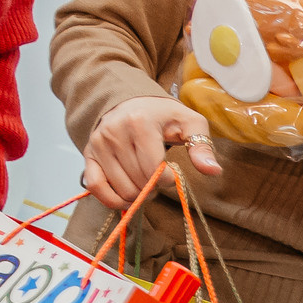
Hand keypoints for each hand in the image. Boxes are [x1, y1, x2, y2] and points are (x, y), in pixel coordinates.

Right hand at [83, 97, 221, 207]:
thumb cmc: (163, 115)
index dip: (167, 180)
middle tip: (158, 179)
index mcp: (139, 122)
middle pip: (138, 181)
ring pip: (121, 189)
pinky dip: (112, 200)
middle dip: (153, 188)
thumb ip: (202, 147)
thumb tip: (214, 171)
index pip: (153, 169)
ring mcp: (99, 143)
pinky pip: (95, 187)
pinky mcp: (89, 154)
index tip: (171, 173)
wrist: (130, 102)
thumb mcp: (190, 123)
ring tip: (146, 183)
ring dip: (137, 195)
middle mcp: (114, 132)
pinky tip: (126, 198)